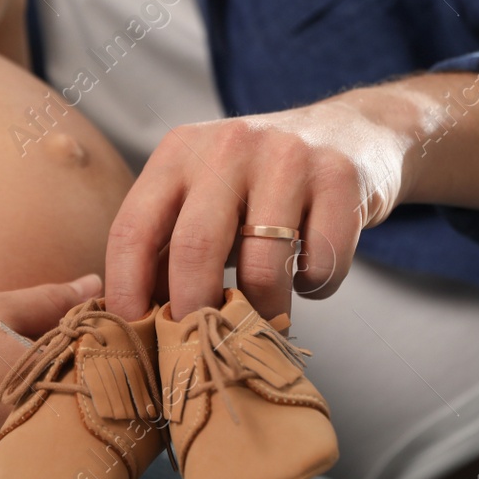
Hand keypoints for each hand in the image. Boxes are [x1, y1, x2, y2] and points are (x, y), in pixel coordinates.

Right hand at [0, 274, 102, 478]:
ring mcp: (36, 451)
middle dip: (79, 359)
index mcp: (60, 381)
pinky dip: (31, 413)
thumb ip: (50, 297)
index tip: (84, 316)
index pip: (107, 352)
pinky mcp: (12, 467)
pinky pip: (38, 432)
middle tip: (45, 340)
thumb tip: (96, 283)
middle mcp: (56, 424)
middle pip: (90, 384)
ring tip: (10, 369)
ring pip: (64, 409)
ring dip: (56, 387)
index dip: (99, 330)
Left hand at [104, 74, 478, 323]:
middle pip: (194, 248)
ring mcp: (288, 157)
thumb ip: (169, 242)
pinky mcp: (341, 178)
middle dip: (192, 312)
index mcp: (180, 150)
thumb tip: (132, 323)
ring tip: (266, 317)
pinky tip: (311, 275)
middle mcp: (229, 145)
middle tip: (199, 348)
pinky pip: (321, 263)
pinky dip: (316, 287)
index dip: (126, 290)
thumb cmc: (261, 181)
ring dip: (263, 311)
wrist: (352, 131)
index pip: (134, 226)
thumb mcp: (205, 191)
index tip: (131, 336)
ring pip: (262, 265)